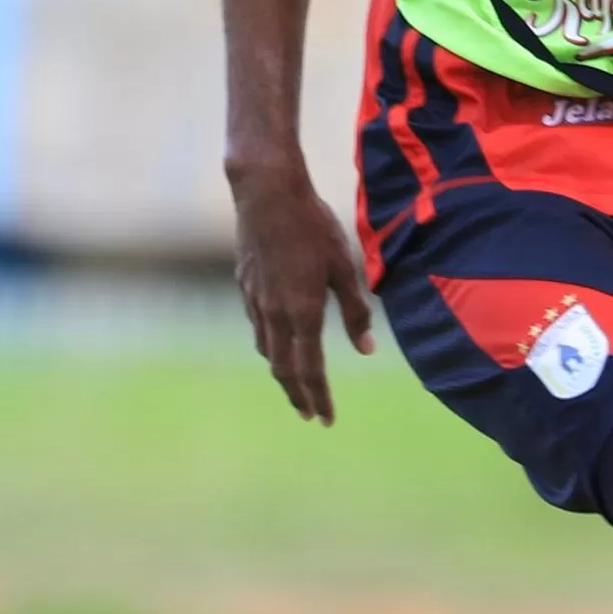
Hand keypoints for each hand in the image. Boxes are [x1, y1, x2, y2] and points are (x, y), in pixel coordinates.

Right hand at [229, 163, 377, 423]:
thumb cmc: (313, 226)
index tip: (327, 420)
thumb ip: (355, 311)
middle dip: (297, 396)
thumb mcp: (345, 267)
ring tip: (294, 383)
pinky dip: (269, 344)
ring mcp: (255, 300)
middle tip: (309, 414)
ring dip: (281, 372)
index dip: (319, 398)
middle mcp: (274, 314)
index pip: (310, 370)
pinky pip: (258, 325)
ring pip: (266, 349)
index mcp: (303, 313)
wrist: (267, 193)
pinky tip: (276, 340)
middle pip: (282, 369)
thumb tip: (367, 349)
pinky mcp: (245, 284)